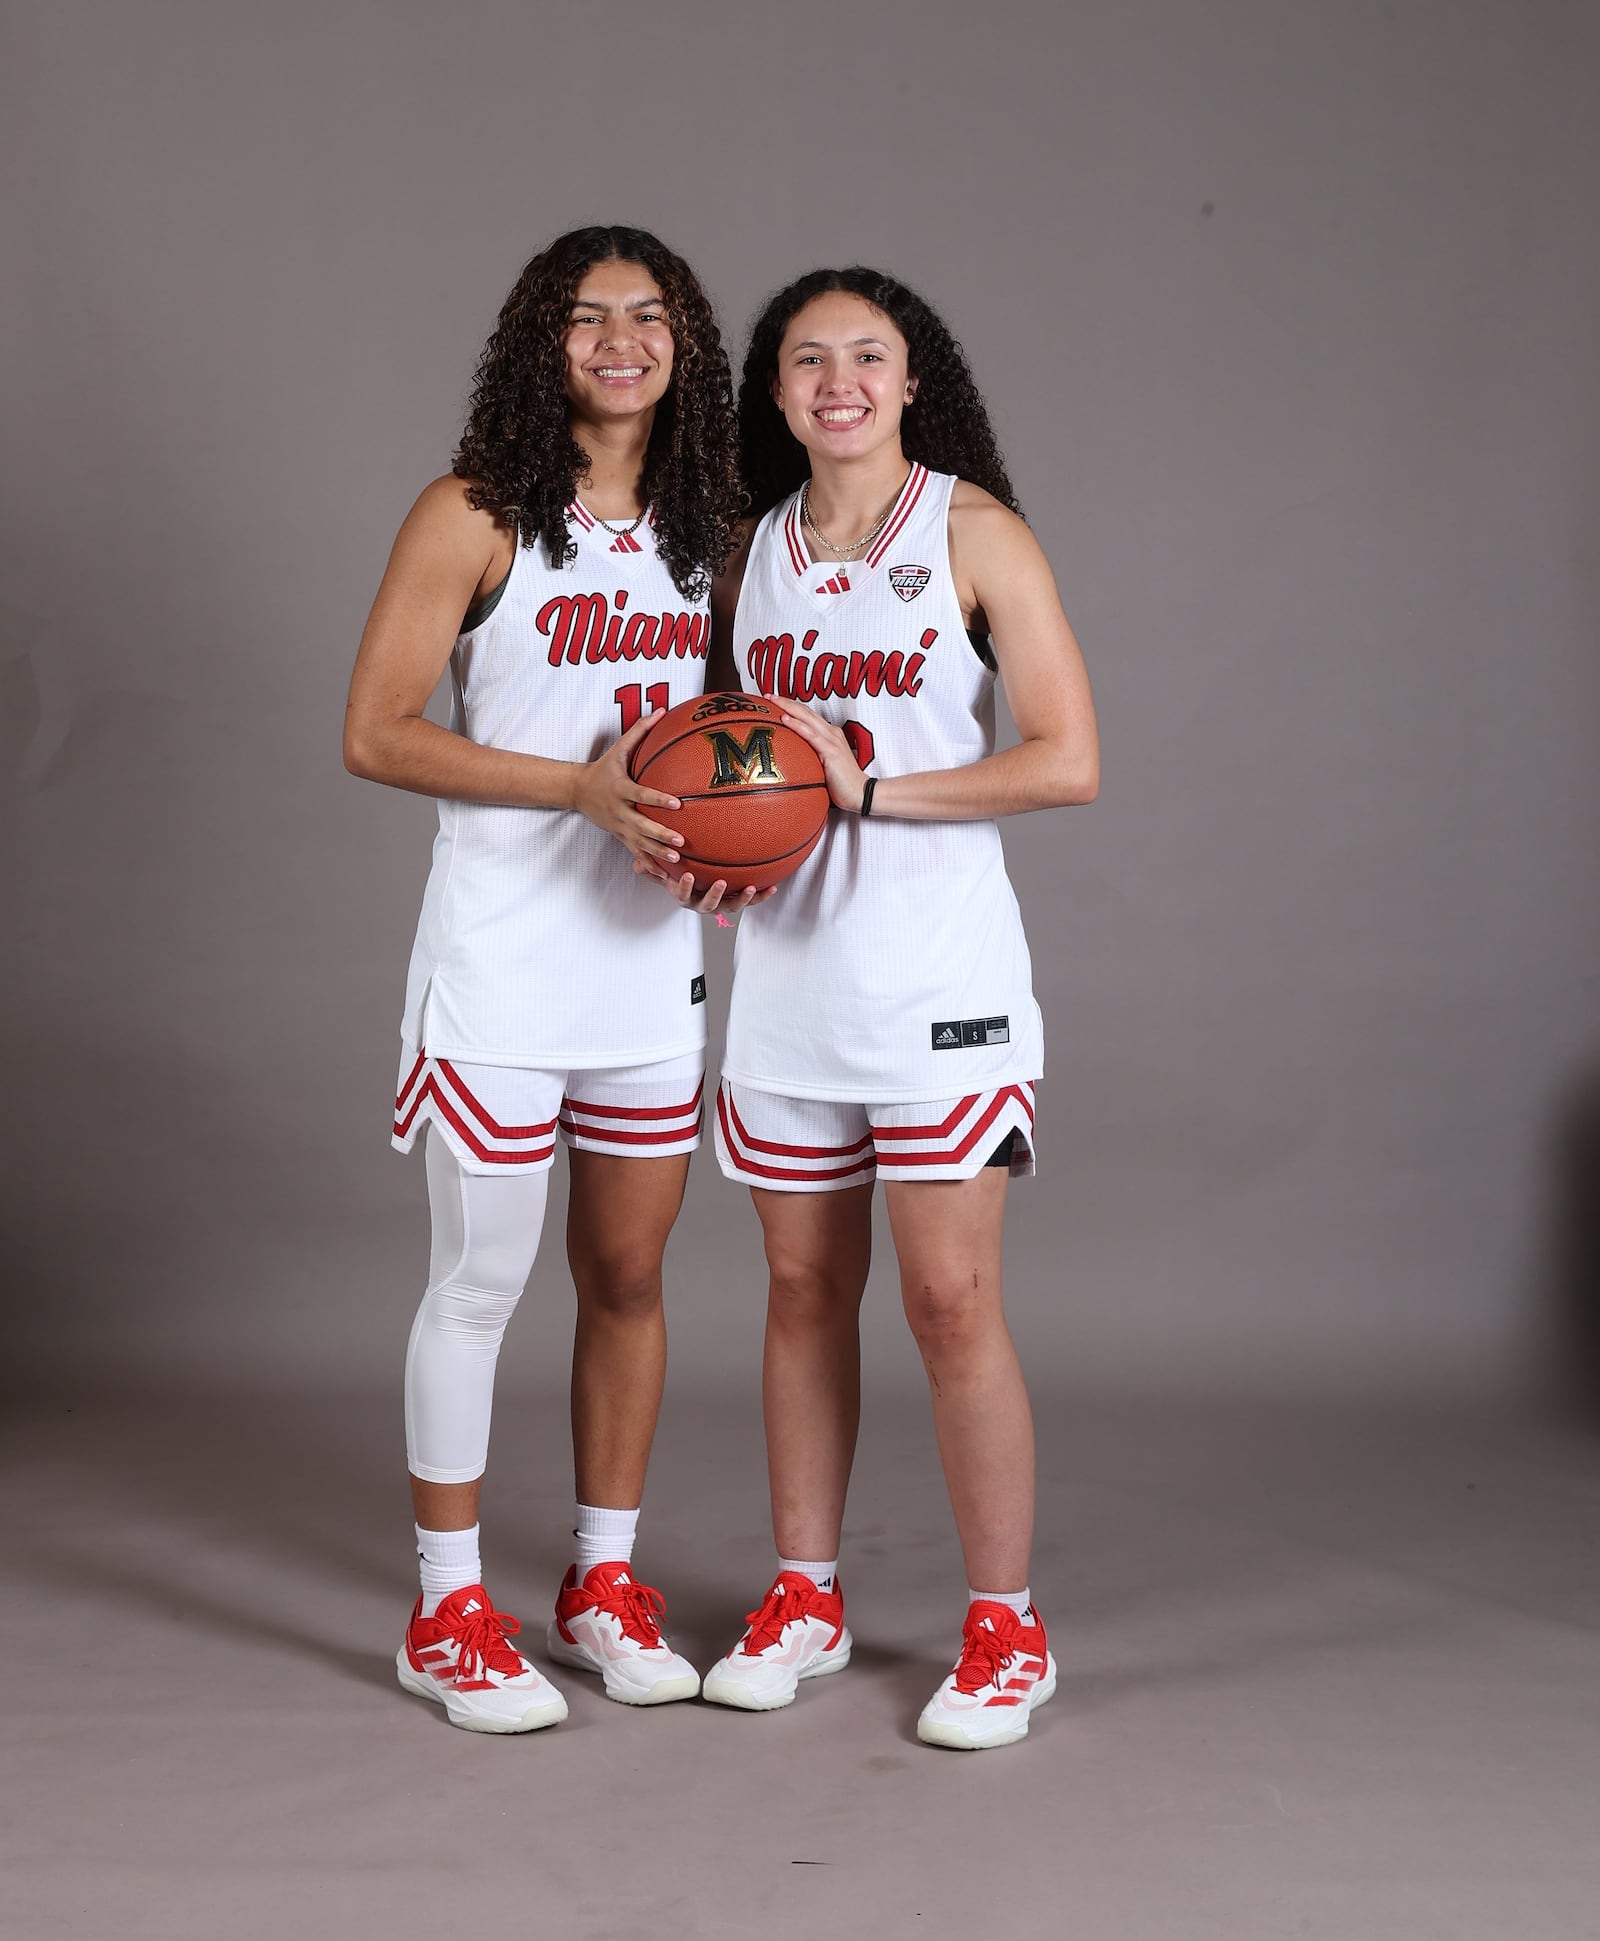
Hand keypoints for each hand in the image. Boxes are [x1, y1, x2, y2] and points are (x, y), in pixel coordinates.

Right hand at [571, 712, 684, 864]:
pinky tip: (664, 874)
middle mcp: (619, 811)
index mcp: (620, 789)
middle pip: (641, 825)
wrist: (577, 791)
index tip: (677, 804)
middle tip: (681, 841)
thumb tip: (662, 711)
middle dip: (660, 835)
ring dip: (657, 853)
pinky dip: (648, 863)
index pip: (641, 795)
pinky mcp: (619, 837)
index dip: (658, 800)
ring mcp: (618, 827)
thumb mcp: (618, 749)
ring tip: (676, 860)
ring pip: (639, 843)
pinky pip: (635, 852)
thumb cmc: (603, 768)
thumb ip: (640, 731)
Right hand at [633, 855, 775, 914]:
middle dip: (715, 895)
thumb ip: (650, 868)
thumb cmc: (676, 875)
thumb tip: (637, 864)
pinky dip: (761, 896)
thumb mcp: (661, 872)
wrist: (694, 883)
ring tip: (751, 888)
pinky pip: (749, 900)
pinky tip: (773, 887)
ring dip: (742, 898)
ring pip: (731, 906)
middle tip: (721, 882)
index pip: (682, 894)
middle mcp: (702, 903)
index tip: (688, 875)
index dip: (685, 887)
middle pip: (709, 904)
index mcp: (685, 896)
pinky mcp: (735, 899)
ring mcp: (721, 903)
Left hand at [769, 696, 866, 811]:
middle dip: (785, 700)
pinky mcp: (831, 751)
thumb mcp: (822, 766)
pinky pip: (810, 734)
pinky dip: (797, 725)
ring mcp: (832, 740)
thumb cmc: (843, 784)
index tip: (773, 702)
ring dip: (787, 706)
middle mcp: (831, 732)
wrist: (860, 793)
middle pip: (804, 710)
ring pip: (806, 717)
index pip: (807, 715)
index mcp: (829, 734)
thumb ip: (810, 758)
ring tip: (771, 700)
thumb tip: (790, 760)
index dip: (791, 706)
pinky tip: (784, 718)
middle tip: (767, 695)